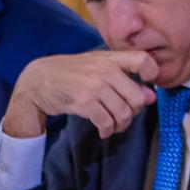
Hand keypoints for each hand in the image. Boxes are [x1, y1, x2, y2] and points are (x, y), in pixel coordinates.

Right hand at [1, 51, 159, 138]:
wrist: (37, 81)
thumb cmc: (71, 74)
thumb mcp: (97, 67)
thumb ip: (124, 78)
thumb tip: (150, 97)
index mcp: (110, 58)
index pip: (143, 60)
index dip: (152, 74)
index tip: (145, 87)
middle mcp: (105, 70)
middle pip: (137, 98)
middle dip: (133, 113)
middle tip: (123, 116)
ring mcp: (94, 85)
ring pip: (123, 113)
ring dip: (120, 125)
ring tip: (112, 126)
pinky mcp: (83, 102)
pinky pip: (106, 122)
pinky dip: (107, 130)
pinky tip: (103, 130)